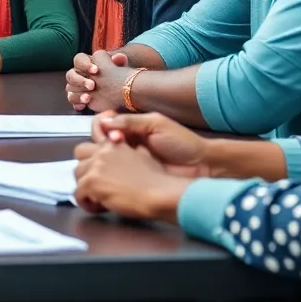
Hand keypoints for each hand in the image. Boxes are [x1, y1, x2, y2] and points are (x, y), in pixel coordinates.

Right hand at [65, 51, 129, 111]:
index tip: (95, 70)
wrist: (121, 90)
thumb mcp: (120, 66)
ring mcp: (78, 86)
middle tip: (92, 85)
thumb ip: (119, 60)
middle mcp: (79, 73)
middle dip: (80, 80)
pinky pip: (72, 99)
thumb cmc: (118, 75)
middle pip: (71, 74)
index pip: (79, 59)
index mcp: (87, 63)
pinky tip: (84, 105)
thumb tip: (118, 57)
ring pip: (70, 88)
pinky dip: (77, 102)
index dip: (84, 64)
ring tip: (88, 98)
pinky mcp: (79, 98)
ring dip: (77, 93)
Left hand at [74, 142, 190, 221]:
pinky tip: (98, 207)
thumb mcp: (145, 155)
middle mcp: (102, 152)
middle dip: (84, 168)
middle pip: (79, 155)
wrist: (158, 192)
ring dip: (84, 186)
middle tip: (94, 182)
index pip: (92, 143)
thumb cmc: (157, 178)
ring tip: (96, 197)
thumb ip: (133, 150)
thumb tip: (134, 150)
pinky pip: (78, 193)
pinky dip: (85, 202)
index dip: (92, 157)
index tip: (97, 171)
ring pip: (76, 174)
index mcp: (114, 144)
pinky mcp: (92, 182)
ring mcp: (96, 166)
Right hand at [76, 112, 210, 178]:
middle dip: (100, 141)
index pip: (105, 124)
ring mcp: (128, 162)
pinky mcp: (131, 179)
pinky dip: (108, 173)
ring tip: (113, 156)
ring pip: (103, 158)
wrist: (201, 165)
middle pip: (99, 141)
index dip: (102, 125)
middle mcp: (127, 144)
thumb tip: (105, 123)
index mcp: (132, 128)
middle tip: (115, 143)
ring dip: (102, 156)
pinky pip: (113, 175)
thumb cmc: (183, 142)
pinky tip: (112, 171)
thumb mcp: (156, 124)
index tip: (110, 130)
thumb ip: (131, 122)